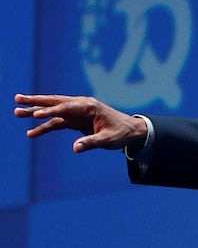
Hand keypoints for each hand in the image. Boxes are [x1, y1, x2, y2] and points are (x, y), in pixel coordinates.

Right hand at [14, 94, 147, 152]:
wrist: (130, 131)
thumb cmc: (121, 133)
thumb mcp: (108, 140)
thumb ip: (91, 142)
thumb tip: (75, 148)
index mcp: (89, 106)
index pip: (66, 108)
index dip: (50, 111)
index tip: (35, 115)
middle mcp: (81, 106)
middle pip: (54, 102)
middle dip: (35, 101)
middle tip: (17, 99)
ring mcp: (77, 113)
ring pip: (53, 111)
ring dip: (35, 112)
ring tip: (17, 112)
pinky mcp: (76, 121)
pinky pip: (57, 123)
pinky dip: (45, 127)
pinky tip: (31, 133)